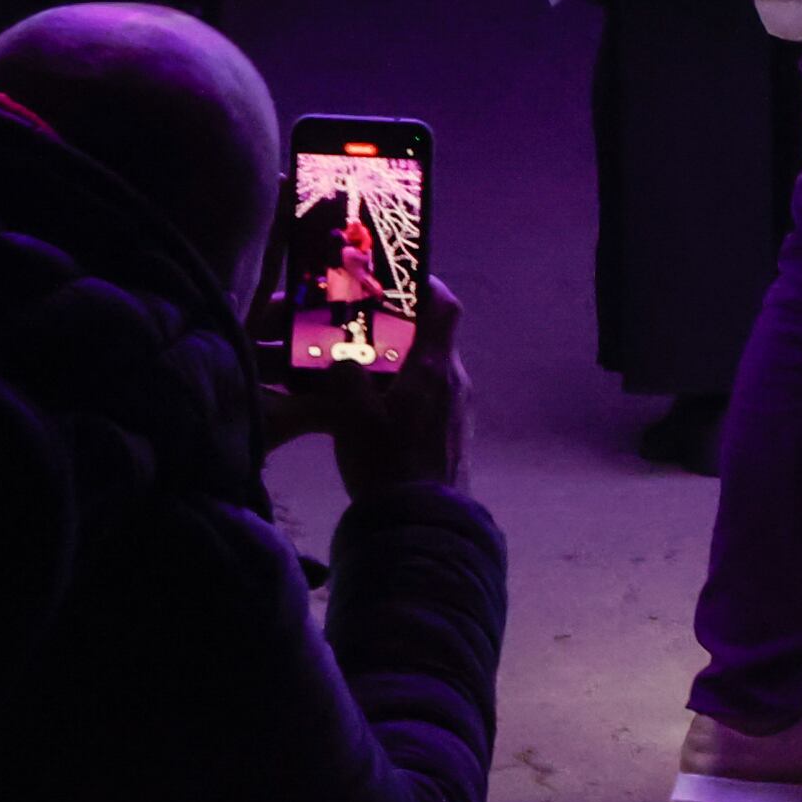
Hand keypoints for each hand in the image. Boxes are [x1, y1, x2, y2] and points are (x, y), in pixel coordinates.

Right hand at [297, 277, 470, 502]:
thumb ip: (345, 376)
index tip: (399, 278)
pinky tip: (379, 412)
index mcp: (435, 367)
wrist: (423, 522)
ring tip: (363, 373)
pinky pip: (432, 397)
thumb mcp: (352, 416)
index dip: (426, 285)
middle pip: (433, 337)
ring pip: (430, 369)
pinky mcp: (455, 433)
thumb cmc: (387, 462)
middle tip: (363, 330)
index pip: (444, 306)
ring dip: (401, 364)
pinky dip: (408, 391)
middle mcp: (455, 380)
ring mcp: (459, 408)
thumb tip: (342, 356)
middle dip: (400, 329)